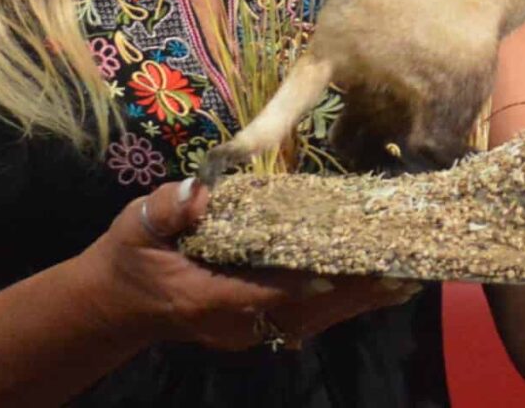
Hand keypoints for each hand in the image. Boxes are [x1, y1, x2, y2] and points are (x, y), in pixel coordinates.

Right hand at [95, 176, 422, 351]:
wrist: (118, 303)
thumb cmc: (132, 256)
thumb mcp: (136, 225)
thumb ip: (167, 210)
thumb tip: (197, 194)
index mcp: (207, 298)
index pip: (261, 293)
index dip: (299, 284)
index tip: (338, 272)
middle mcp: (236, 323)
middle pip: (303, 312)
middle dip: (350, 293)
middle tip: (399, 272)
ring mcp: (250, 329)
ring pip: (313, 319)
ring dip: (358, 300)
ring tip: (406, 278)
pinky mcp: (261, 325)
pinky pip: (310, 317)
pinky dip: (345, 302)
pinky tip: (381, 288)